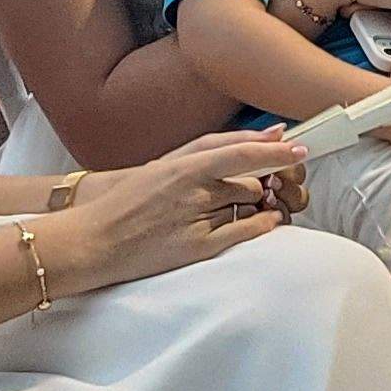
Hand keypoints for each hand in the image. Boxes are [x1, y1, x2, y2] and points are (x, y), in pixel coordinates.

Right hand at [53, 131, 303, 287]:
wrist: (93, 241)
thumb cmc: (125, 203)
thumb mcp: (159, 167)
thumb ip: (200, 155)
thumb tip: (247, 143)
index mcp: (181, 165)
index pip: (240, 151)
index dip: (274, 149)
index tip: (297, 147)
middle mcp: (192, 189)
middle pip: (249, 180)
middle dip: (261, 182)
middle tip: (265, 185)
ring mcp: (196, 218)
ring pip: (247, 203)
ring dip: (257, 202)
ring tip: (250, 205)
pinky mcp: (198, 246)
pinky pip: (244, 231)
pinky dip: (262, 224)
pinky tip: (265, 221)